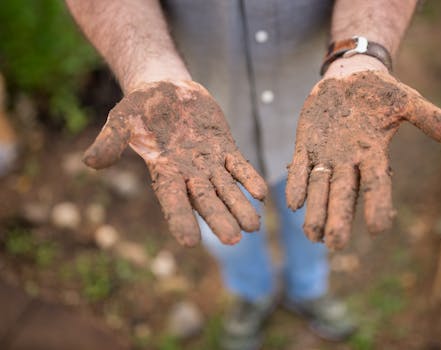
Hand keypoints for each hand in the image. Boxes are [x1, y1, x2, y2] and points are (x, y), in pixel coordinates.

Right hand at [83, 81, 267, 246]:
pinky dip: (249, 177)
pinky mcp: (224, 148)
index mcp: (163, 172)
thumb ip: (110, 141)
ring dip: (240, 205)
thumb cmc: (140, 107)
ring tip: (254, 226)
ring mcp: (208, 163)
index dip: (180, 220)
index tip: (190, 242)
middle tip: (234, 240)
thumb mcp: (122, 120)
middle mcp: (188, 173)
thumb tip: (90, 162)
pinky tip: (262, 193)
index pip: (172, 201)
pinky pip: (239, 165)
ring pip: (226, 189)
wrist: (166, 90)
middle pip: (205, 201)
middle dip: (219, 219)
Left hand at [286, 65, 440, 249]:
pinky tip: (293, 203)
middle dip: (339, 218)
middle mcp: (349, 161)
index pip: (377, 183)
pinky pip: (300, 168)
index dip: (378, 204)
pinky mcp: (306, 145)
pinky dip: (297, 183)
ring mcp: (326, 155)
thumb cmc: (381, 92)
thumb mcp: (407, 101)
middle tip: (335, 245)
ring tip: (311, 236)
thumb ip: (430, 118)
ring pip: (319, 188)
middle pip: (344, 194)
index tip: (379, 228)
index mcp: (374, 154)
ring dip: (316, 210)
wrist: (349, 78)